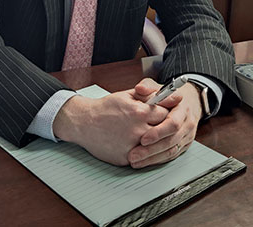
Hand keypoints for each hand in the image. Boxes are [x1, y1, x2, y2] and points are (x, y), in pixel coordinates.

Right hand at [52, 89, 168, 165]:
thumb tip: (168, 95)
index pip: (166, 113)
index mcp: (139, 112)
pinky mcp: (126, 158)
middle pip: (164, 131)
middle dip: (164, 128)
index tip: (166, 113)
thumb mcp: (127, 95)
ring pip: (155, 146)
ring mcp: (132, 145)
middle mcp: (138, 129)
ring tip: (152, 137)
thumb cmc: (105, 108)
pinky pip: (143, 157)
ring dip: (156, 142)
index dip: (168, 113)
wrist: (84, 122)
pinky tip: (142, 147)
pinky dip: (144, 152)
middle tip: (160, 125)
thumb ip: (149, 95)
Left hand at [127, 78, 203, 168]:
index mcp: (183, 109)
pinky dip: (157, 160)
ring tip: (135, 161)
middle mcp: (187, 124)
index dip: (158, 132)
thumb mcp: (160, 87)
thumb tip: (139, 89)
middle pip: (171, 140)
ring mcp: (187, 136)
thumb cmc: (170, 96)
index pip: (173, 123)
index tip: (143, 138)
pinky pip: (172, 156)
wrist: (190, 101)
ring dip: (152, 158)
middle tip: (134, 154)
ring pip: (171, 151)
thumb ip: (148, 87)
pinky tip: (144, 162)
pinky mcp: (185, 145)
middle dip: (152, 149)